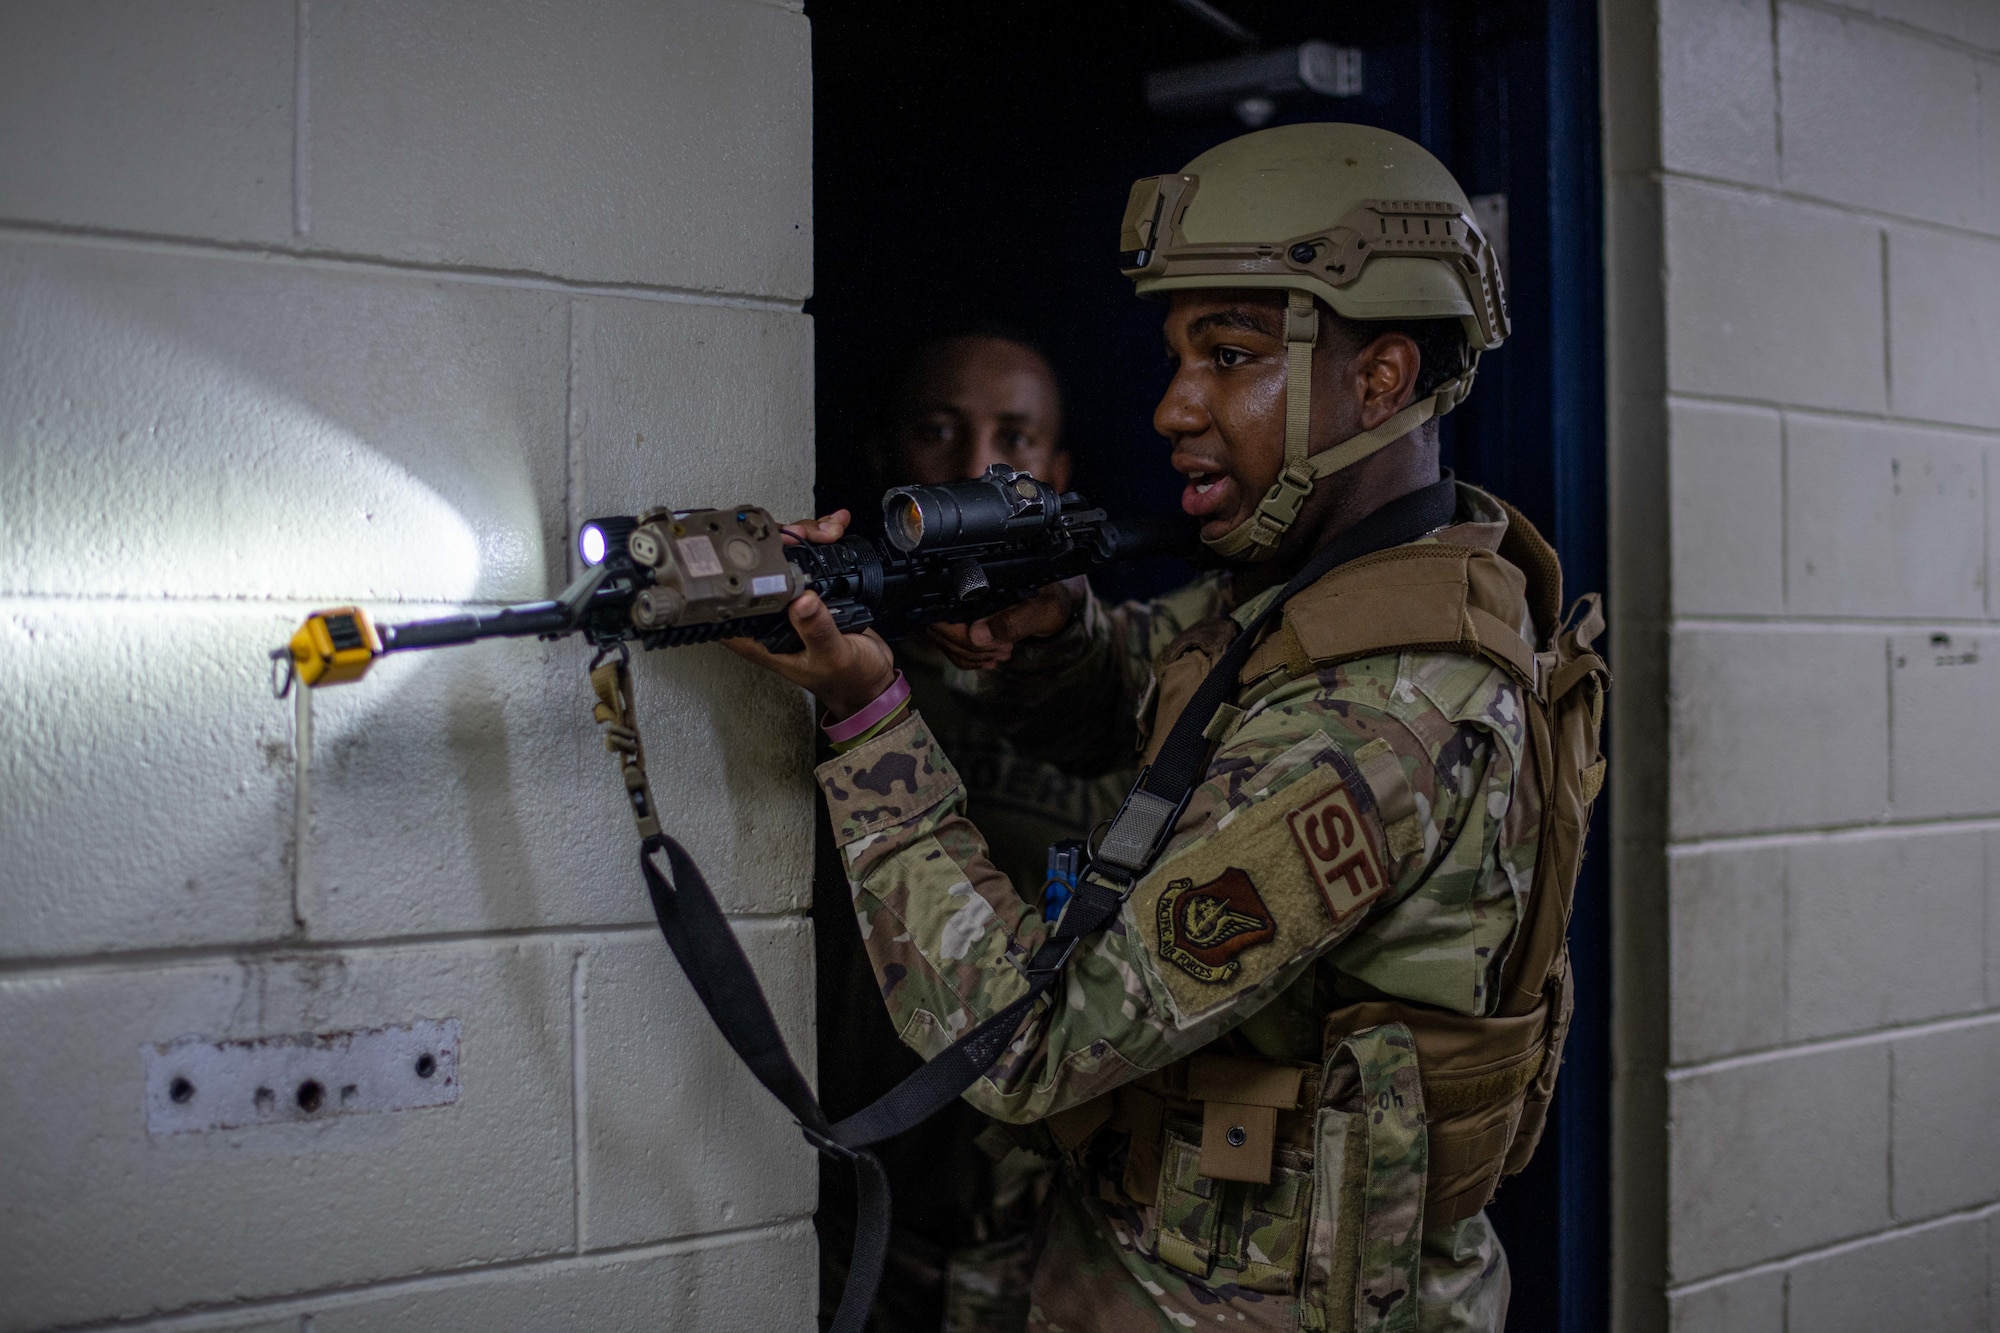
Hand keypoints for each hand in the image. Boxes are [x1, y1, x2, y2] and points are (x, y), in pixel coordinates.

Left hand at [725, 509, 897, 719]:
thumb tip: (801, 601)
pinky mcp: (811, 591)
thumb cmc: (847, 680)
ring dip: (805, 536)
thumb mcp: (833, 657)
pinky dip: (822, 540)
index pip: (730, 600)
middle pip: (758, 567)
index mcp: (761, 639)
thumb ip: (816, 630)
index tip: (757, 548)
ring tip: (828, 531)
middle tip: (803, 535)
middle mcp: (770, 617)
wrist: (874, 679)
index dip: (737, 569)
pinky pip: (810, 559)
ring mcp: (790, 602)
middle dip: (779, 542)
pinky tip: (835, 528)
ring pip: (785, 556)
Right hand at [925, 577, 1081, 669]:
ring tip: (1002, 654)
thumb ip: (1013, 622)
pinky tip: (990, 659)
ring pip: (943, 640)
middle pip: (939, 629)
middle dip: (971, 648)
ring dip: (972, 656)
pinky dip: (969, 659)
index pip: (944, 610)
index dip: (961, 635)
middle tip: (1004, 650)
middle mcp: (961, 591)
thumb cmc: (1051, 601)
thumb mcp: (1042, 611)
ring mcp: (957, 607)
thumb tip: (976, 635)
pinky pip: (951, 647)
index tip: (995, 643)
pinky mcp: (960, 621)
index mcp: (978, 581)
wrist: (1052, 603)